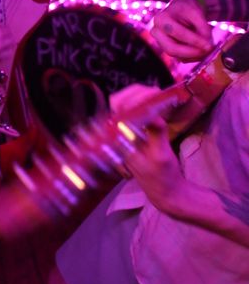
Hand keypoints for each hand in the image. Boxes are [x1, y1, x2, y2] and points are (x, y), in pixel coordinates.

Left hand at [109, 84, 184, 208]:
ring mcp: (124, 132)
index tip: (155, 94)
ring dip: (141, 96)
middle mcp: (118, 133)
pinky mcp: (132, 132)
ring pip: (125, 104)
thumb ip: (157, 134)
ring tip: (159, 95)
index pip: (119, 108)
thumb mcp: (161, 155)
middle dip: (138, 93)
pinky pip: (133, 111)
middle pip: (120, 101)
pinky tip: (156, 102)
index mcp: (120, 138)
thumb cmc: (162, 175)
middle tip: (158, 92)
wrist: (164, 191)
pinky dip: (144, 103)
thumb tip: (155, 115)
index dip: (135, 98)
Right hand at [152, 0, 212, 60]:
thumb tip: (208, 45)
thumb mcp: (197, 12)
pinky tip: (202, 50)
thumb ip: (203, 28)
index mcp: (161, 19)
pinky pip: (180, 58)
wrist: (180, 8)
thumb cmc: (186, 8)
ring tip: (207, 50)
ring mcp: (160, 42)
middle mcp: (157, 32)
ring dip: (194, 56)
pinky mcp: (167, 49)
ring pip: (177, 56)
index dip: (194, 41)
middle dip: (192, 53)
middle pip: (172, 49)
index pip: (178, 33)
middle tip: (207, 51)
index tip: (209, 45)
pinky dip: (193, 56)